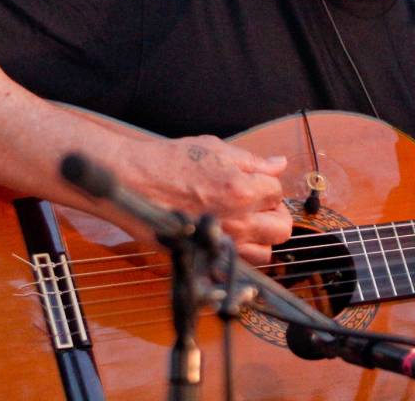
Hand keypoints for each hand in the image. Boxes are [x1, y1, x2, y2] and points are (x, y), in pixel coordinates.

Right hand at [133, 135, 291, 264]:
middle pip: (281, 228)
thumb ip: (253, 161)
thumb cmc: (169, 162)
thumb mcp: (215, 149)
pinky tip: (228, 238)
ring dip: (261, 238)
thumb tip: (279, 164)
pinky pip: (237, 265)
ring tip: (246, 223)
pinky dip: (240, 255)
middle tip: (260, 205)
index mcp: (242, 190)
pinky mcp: (204, 257)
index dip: (268, 185)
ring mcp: (221, 243)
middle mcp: (237, 222)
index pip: (278, 192)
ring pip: (265, 253)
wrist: (132, 183)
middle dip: (276, 214)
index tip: (256, 183)